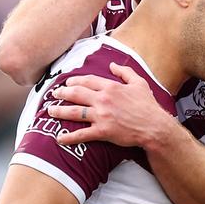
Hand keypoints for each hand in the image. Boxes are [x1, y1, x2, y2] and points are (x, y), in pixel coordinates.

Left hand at [49, 63, 174, 146]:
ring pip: (74, 112)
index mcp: (110, 87)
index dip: (74, 81)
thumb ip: (125, 72)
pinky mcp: (102, 131)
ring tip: (50, 112)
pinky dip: (70, 137)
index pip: (87, 81)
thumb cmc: (148, 105)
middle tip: (54, 95)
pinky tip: (60, 138)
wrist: (154, 126)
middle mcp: (103, 100)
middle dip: (62, 94)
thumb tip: (112, 65)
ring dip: (60, 112)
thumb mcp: (139, 83)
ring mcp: (101, 116)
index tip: (67, 83)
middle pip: (76, 94)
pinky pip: (82, 134)